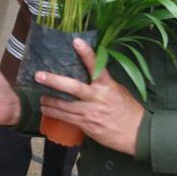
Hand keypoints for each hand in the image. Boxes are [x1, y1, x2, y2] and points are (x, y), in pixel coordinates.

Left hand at [37, 38, 143, 155]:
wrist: (137, 134)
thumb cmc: (128, 110)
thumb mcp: (118, 91)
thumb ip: (102, 82)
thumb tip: (88, 72)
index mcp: (108, 86)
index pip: (97, 67)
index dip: (87, 54)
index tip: (76, 41)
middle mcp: (97, 98)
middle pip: (73, 88)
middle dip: (54, 81)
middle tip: (39, 76)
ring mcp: (90, 113)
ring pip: (64, 106)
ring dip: (49, 101)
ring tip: (40, 96)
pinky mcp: (86, 125)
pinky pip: (66, 118)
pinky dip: (54, 113)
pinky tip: (46, 110)